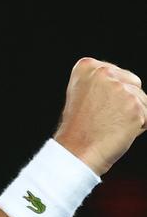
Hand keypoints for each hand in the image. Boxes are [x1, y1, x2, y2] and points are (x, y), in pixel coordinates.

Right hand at [54, 57, 146, 175]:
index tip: (95, 106)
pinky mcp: (135, 106)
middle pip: (133, 84)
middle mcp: (104, 73)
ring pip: (142, 100)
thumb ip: (103, 82)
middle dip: (126, 100)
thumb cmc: (79, 127)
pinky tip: (118, 131)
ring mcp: (120, 89)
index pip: (118, 75)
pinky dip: (138, 126)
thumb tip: (130, 85)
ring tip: (110, 125)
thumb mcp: (82, 94)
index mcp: (86, 66)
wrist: (76, 150)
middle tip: (104, 116)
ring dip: (133, 114)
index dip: (111, 95)